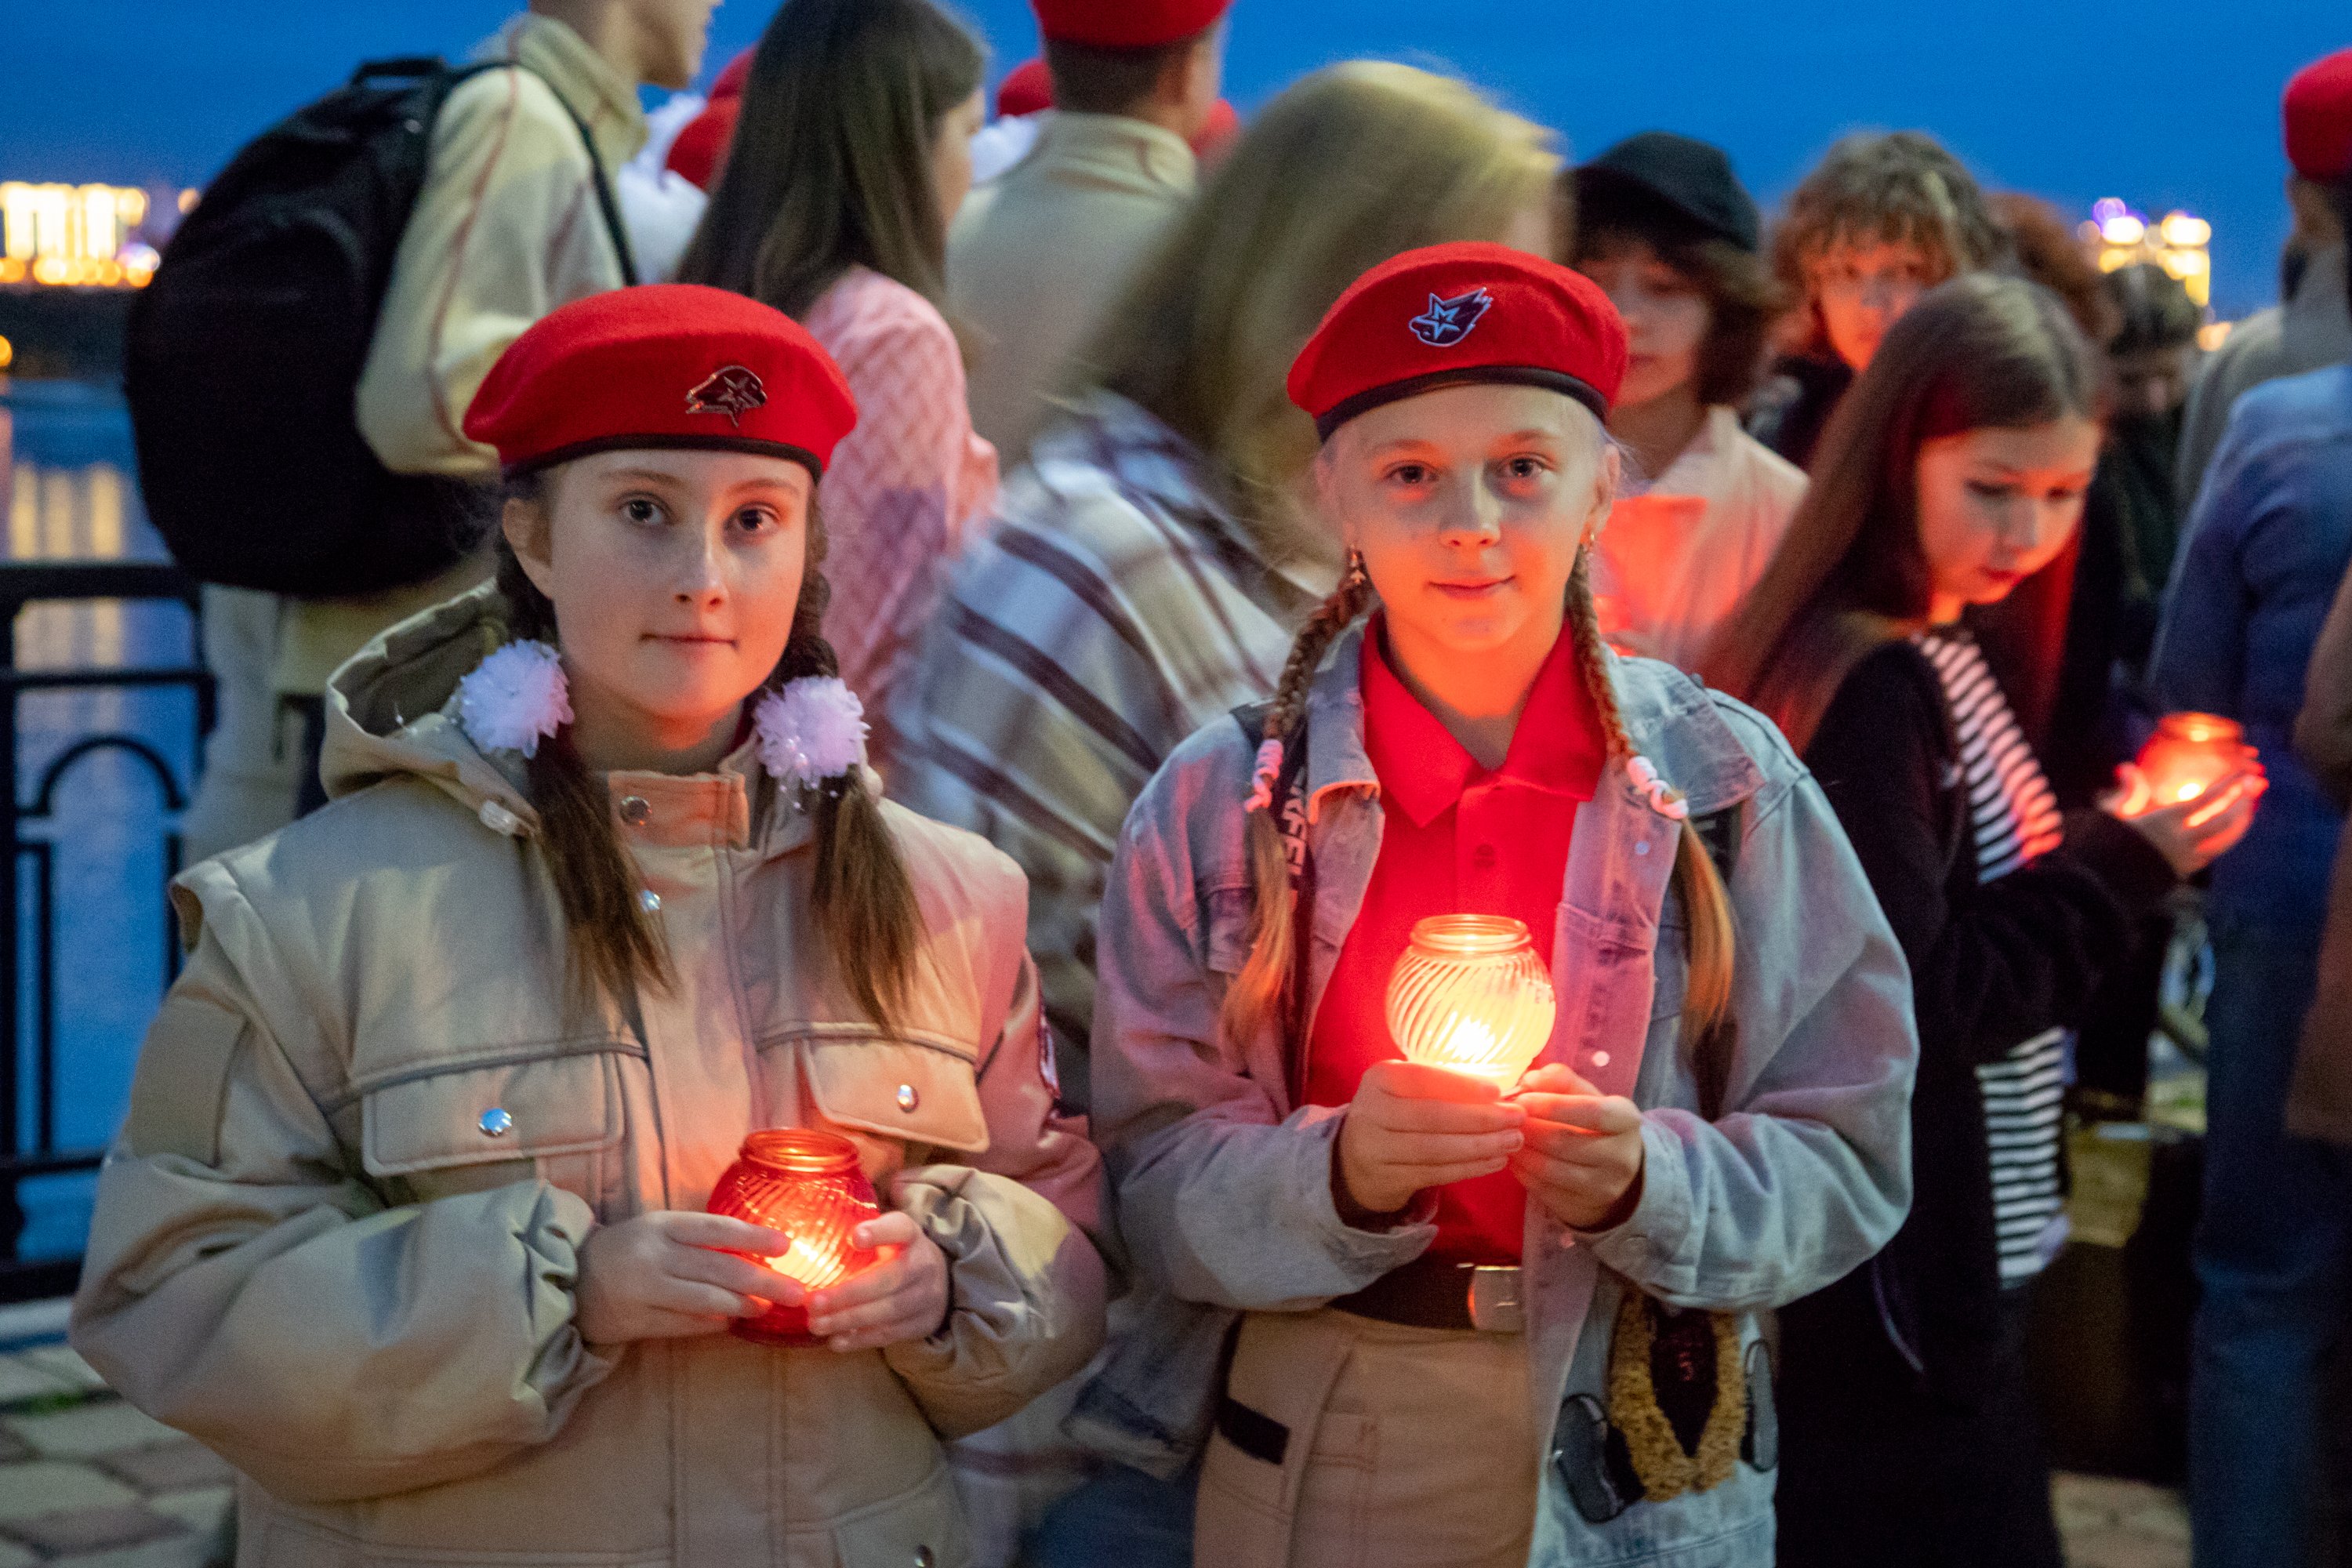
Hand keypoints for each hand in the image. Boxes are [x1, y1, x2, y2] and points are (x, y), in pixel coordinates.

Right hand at [575, 1211, 794, 1346]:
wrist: (569, 1278)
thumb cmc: (628, 1249)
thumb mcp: (659, 1231)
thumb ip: (699, 1239)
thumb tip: (756, 1254)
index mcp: (663, 1226)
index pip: (717, 1230)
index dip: (754, 1238)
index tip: (787, 1247)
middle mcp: (655, 1256)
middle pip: (718, 1269)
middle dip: (763, 1282)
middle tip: (797, 1293)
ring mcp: (644, 1291)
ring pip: (704, 1300)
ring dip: (741, 1307)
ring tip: (765, 1309)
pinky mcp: (636, 1322)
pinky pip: (682, 1326)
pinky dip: (710, 1325)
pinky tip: (730, 1324)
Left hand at [804, 1211, 949, 1351]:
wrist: (940, 1281)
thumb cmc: (898, 1254)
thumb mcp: (887, 1235)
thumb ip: (862, 1234)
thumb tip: (812, 1239)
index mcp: (911, 1235)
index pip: (900, 1228)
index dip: (879, 1233)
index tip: (855, 1237)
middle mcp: (924, 1264)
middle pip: (888, 1279)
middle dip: (848, 1293)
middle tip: (813, 1302)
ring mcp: (927, 1296)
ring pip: (887, 1311)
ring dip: (848, 1320)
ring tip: (817, 1324)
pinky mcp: (922, 1324)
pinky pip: (889, 1334)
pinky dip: (860, 1339)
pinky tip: (835, 1341)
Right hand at [1335, 1060, 1525, 1218]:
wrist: (1354, 1161)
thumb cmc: (1394, 1115)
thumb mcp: (1405, 1091)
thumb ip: (1441, 1087)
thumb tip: (1498, 1093)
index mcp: (1378, 1078)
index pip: (1422, 1078)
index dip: (1461, 1085)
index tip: (1498, 1091)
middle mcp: (1371, 1111)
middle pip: (1432, 1116)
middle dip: (1480, 1118)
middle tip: (1517, 1118)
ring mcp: (1375, 1149)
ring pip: (1436, 1149)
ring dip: (1481, 1146)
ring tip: (1513, 1141)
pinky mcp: (1387, 1179)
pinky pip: (1436, 1173)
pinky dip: (1469, 1168)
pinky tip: (1495, 1161)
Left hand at [1508, 1063, 1646, 1230]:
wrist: (1613, 1170)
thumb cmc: (1593, 1124)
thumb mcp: (1586, 1096)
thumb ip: (1561, 1081)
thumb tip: (1532, 1079)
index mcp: (1626, 1120)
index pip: (1593, 1111)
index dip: (1554, 1105)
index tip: (1523, 1099)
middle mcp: (1622, 1156)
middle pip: (1566, 1141)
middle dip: (1530, 1129)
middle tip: (1506, 1120)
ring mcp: (1604, 1187)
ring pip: (1552, 1169)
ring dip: (1521, 1152)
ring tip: (1505, 1137)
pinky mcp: (1583, 1207)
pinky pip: (1543, 1190)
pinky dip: (1522, 1173)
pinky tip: (1513, 1159)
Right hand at [2106, 759, 2266, 877]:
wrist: (2102, 882)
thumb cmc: (2104, 842)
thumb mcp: (2111, 813)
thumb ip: (2128, 790)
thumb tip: (2128, 767)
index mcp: (2166, 821)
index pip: (2206, 800)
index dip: (2227, 785)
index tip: (2241, 773)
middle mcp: (2183, 840)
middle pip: (2224, 820)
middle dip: (2242, 800)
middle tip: (2256, 784)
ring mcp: (2187, 858)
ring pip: (2225, 840)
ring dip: (2240, 822)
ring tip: (2249, 808)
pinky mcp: (2185, 872)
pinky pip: (2213, 853)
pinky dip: (2225, 839)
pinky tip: (2227, 832)